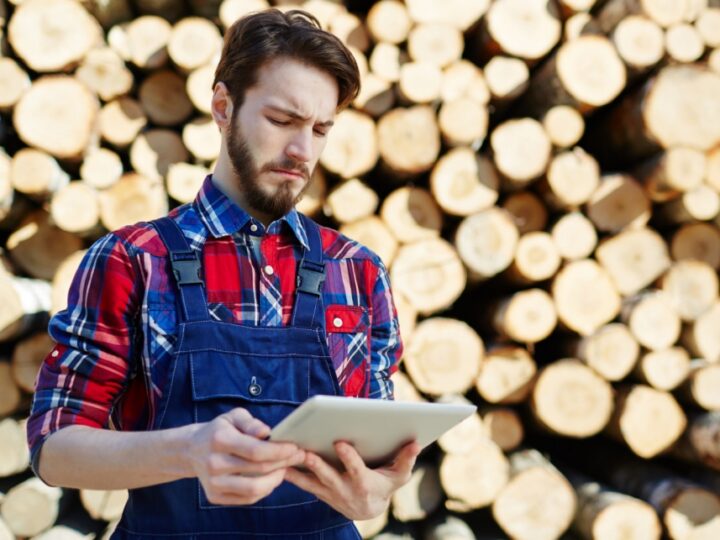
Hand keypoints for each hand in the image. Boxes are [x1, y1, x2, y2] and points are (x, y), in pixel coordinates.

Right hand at [186, 408, 304, 504]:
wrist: (191, 450)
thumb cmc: (219, 430)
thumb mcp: (233, 417)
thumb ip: (251, 423)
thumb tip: (266, 432)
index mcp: (219, 440)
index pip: (255, 450)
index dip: (279, 451)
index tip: (295, 447)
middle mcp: (214, 463)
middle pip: (258, 469)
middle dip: (284, 463)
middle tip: (298, 456)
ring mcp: (213, 483)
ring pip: (254, 489)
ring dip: (276, 479)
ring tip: (285, 468)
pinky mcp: (214, 496)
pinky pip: (247, 498)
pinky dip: (264, 490)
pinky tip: (271, 478)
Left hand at [284, 440, 420, 520]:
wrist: (369, 509)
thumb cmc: (385, 486)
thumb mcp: (399, 475)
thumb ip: (406, 459)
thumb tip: (416, 442)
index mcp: (365, 484)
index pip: (356, 469)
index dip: (348, 457)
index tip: (340, 442)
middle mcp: (346, 490)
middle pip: (329, 477)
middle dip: (317, 465)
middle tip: (304, 452)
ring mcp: (330, 493)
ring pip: (311, 482)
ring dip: (297, 471)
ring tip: (282, 459)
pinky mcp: (320, 493)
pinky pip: (303, 484)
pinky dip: (292, 475)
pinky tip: (277, 464)